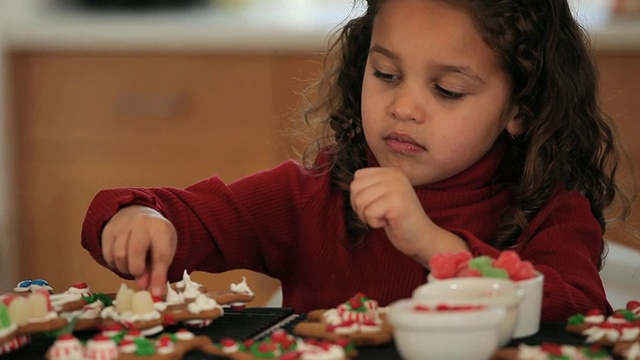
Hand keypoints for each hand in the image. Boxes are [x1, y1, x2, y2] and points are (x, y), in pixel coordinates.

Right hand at [101, 205, 176, 295]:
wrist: (138, 213)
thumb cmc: (155, 237)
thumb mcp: (165, 249)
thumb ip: (158, 270)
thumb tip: (149, 290)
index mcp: (161, 228)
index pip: (160, 254)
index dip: (158, 276)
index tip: (156, 293)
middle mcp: (141, 224)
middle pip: (135, 252)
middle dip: (137, 269)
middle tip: (139, 274)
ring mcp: (122, 225)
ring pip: (118, 254)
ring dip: (125, 268)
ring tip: (132, 266)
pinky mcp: (108, 230)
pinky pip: (107, 254)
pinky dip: (114, 263)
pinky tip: (122, 261)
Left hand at [350, 167, 466, 263]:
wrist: (422, 238)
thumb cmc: (399, 220)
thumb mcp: (383, 196)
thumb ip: (370, 187)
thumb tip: (352, 184)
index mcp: (390, 171)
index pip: (357, 177)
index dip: (359, 196)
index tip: (376, 205)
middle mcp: (394, 175)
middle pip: (355, 188)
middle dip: (361, 207)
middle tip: (379, 214)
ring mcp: (396, 187)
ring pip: (359, 200)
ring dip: (367, 216)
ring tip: (384, 218)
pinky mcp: (396, 202)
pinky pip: (368, 213)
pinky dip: (375, 223)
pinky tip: (390, 222)